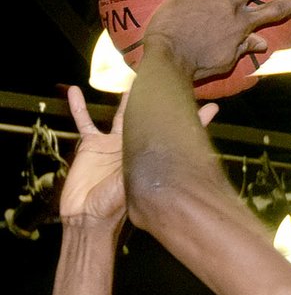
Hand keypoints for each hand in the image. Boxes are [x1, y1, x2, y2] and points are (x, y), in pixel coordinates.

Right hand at [61, 87, 218, 229]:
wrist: (88, 217)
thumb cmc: (114, 206)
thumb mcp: (135, 186)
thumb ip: (148, 171)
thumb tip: (172, 164)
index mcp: (148, 155)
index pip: (174, 134)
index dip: (192, 121)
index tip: (211, 107)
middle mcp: (133, 147)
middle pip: (150, 118)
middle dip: (161, 102)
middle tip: (174, 80)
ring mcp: (112, 145)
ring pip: (120, 114)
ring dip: (125, 97)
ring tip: (134, 76)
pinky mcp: (91, 145)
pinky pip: (84, 121)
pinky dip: (78, 107)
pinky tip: (75, 91)